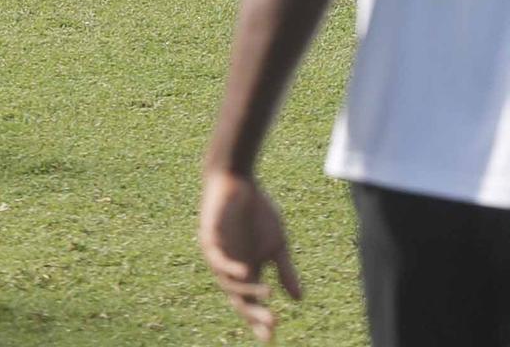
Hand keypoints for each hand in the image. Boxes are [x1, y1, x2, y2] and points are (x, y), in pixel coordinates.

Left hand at [198, 170, 301, 342]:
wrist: (237, 179)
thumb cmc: (256, 210)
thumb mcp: (277, 242)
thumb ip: (285, 270)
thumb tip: (299, 300)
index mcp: (247, 271)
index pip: (252, 303)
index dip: (260, 320)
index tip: (271, 338)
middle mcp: (231, 269)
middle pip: (240, 299)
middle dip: (254, 313)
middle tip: (271, 323)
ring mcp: (219, 256)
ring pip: (229, 284)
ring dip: (248, 291)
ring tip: (267, 294)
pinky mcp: (210, 239)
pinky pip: (218, 260)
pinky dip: (231, 268)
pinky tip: (245, 272)